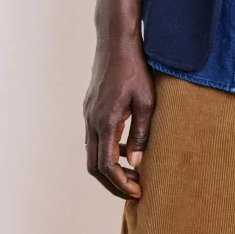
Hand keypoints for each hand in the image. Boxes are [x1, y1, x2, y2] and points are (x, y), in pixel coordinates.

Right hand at [83, 0, 152, 200]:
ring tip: (132, 175)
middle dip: (113, 184)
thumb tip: (136, 162)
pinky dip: (106, 153)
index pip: (107, 166)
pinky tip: (124, 151)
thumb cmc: (135, 68)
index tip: (138, 192)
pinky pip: (93, 140)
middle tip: (134, 191)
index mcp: (105, 121)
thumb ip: (140, 133)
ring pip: (92, 154)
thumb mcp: (146, 101)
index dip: (121, 184)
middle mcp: (91, 120)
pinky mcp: (90, 108)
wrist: (116, 42)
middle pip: (95, 166)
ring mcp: (88, 114)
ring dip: (109, 170)